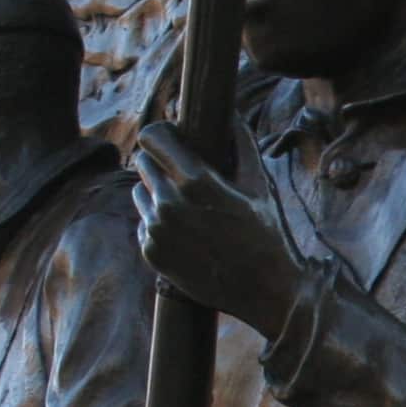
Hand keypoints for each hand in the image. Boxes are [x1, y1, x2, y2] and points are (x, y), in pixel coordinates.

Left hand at [131, 121, 303, 334]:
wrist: (265, 291)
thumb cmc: (267, 234)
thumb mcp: (260, 186)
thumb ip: (242, 144)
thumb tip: (231, 115)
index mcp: (196, 182)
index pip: (151, 137)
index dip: (161, 133)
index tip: (171, 137)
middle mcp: (169, 204)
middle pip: (141, 162)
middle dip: (160, 162)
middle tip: (182, 173)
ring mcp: (156, 230)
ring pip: (138, 192)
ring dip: (156, 192)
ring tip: (185, 205)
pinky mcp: (151, 253)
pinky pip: (143, 222)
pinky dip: (157, 222)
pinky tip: (185, 232)